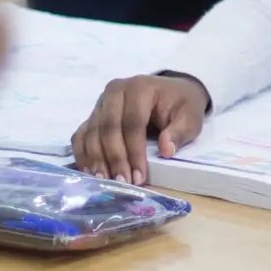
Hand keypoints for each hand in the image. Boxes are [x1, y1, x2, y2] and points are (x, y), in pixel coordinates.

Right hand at [72, 73, 210, 179]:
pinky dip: (82, 154)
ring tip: (104, 181)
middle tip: (121, 183)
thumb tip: (166, 150)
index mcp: (139, 88)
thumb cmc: (180, 105)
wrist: (170, 91)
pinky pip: (80, 135)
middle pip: (108, 128)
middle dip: (114, 158)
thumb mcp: (190, 116)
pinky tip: (89, 172)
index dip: (134, 152)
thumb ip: (180, 131)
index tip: (139, 177)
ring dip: (96, 159)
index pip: (132, 123)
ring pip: (91, 133)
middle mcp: (114, 92)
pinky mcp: (93, 115)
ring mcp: (100, 103)